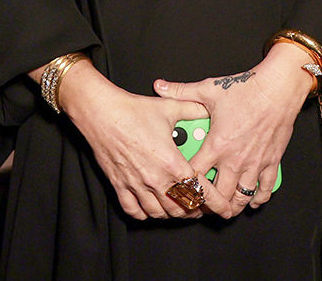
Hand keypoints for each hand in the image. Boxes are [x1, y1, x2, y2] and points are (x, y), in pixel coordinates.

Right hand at [55, 60, 231, 220]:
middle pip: (182, 208)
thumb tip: (204, 109)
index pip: (201, 191)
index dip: (215, 203)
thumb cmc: (131, 110)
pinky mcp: (119, 184)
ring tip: (177, 206)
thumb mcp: (167, 108)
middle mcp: (155, 178)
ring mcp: (136, 184)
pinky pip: (134, 211)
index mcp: (171, 162)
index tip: (221, 207)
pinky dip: (144, 213)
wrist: (100, 111)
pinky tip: (149, 206)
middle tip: (199, 204)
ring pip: (160, 213)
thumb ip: (191, 109)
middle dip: (195, 209)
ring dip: (171, 213)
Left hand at [153, 42, 311, 215]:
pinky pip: (266, 188)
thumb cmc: (245, 90)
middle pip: (220, 193)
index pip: (196, 174)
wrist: (276, 90)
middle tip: (201, 204)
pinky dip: (259, 198)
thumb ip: (181, 92)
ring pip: (243, 196)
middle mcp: (236, 159)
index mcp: (217, 144)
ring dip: (233, 205)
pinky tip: (252, 201)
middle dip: (209, 203)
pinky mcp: (272, 162)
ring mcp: (255, 163)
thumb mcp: (207, 89)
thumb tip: (160, 87)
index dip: (186, 183)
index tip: (180, 186)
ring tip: (224, 208)